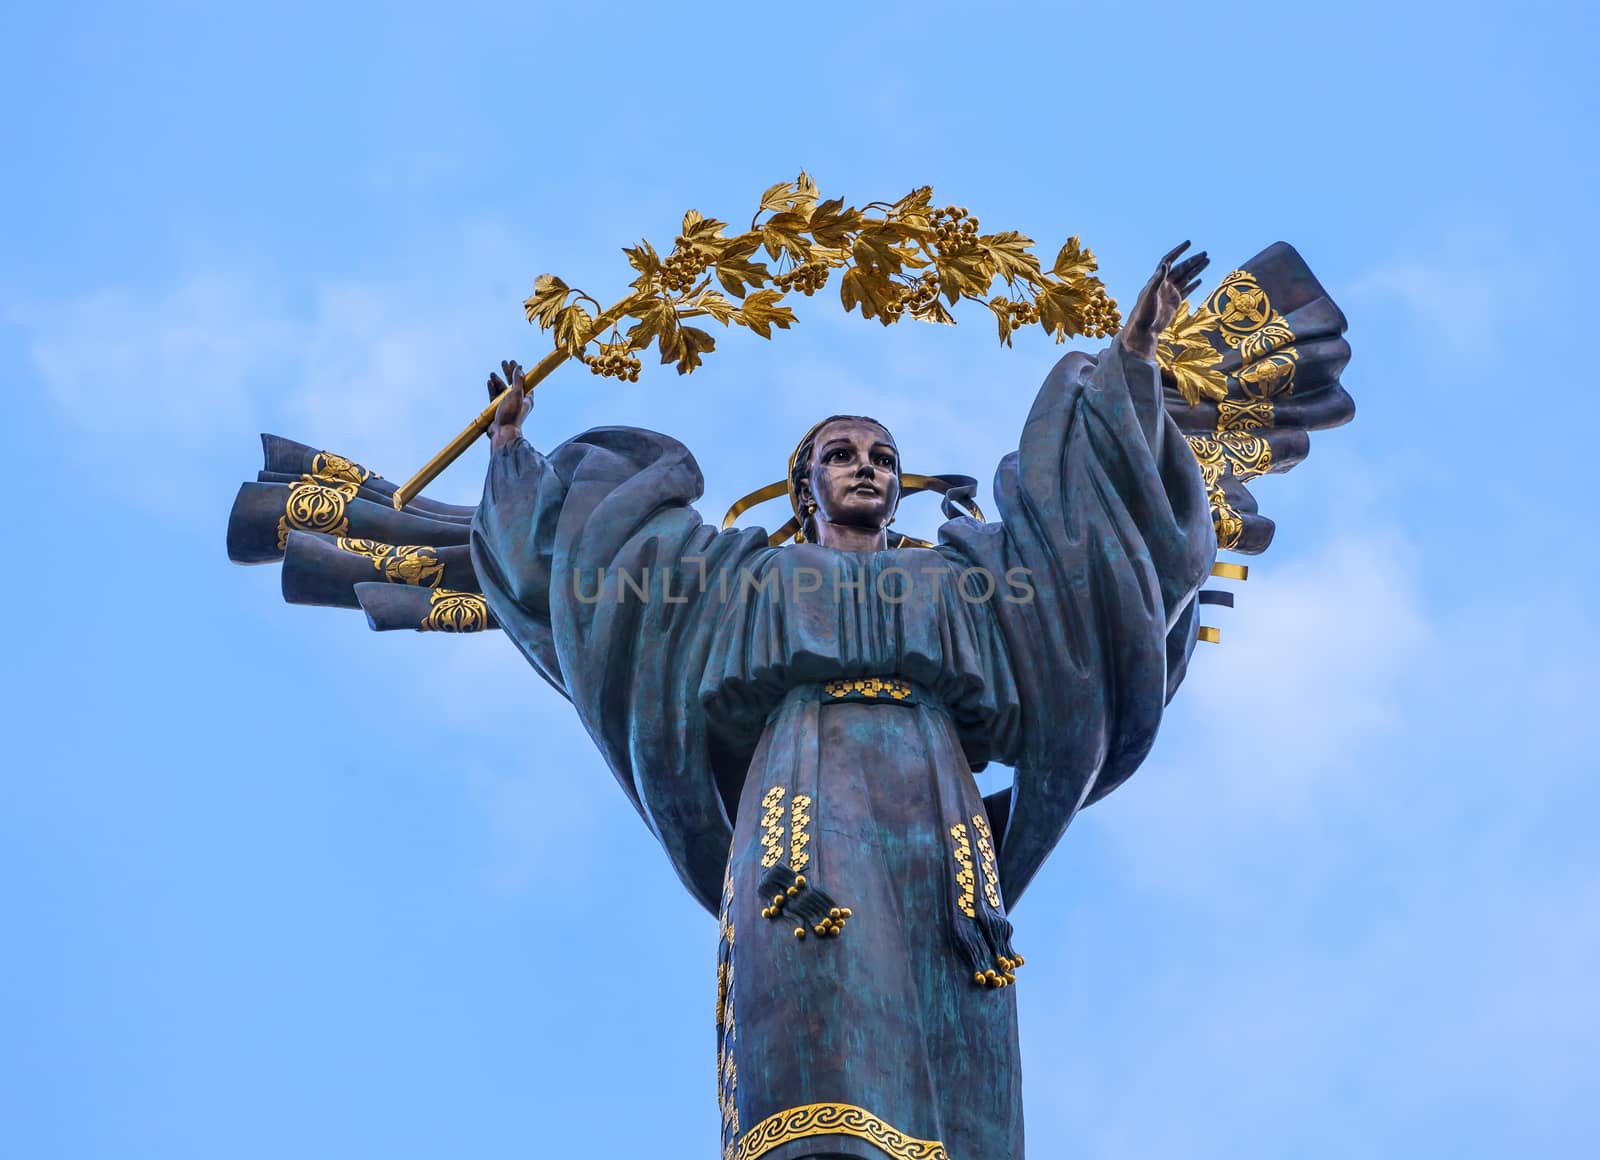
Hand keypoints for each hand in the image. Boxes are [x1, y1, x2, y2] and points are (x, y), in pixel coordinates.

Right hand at [486, 360, 529, 447]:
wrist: (502, 432)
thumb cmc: (512, 414)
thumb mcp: (516, 395)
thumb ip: (517, 382)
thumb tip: (519, 369)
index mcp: (526, 398)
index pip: (523, 381)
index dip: (518, 371)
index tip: (514, 363)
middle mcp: (518, 401)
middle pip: (512, 383)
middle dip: (507, 372)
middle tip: (503, 362)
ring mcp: (507, 405)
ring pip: (502, 389)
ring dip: (497, 381)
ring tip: (492, 373)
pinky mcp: (498, 410)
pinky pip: (494, 397)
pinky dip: (492, 389)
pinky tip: (489, 382)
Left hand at [1119, 241, 1209, 360]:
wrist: (1144, 329)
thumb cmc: (1143, 312)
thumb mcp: (1150, 294)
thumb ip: (1158, 279)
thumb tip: (1164, 264)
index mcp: (1157, 279)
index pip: (1168, 260)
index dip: (1178, 251)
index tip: (1188, 243)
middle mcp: (1164, 284)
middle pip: (1181, 268)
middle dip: (1193, 260)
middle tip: (1205, 254)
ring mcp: (1170, 293)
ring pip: (1186, 277)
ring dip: (1196, 270)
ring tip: (1207, 261)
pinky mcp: (1175, 302)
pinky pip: (1186, 290)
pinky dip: (1193, 285)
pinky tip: (1200, 279)